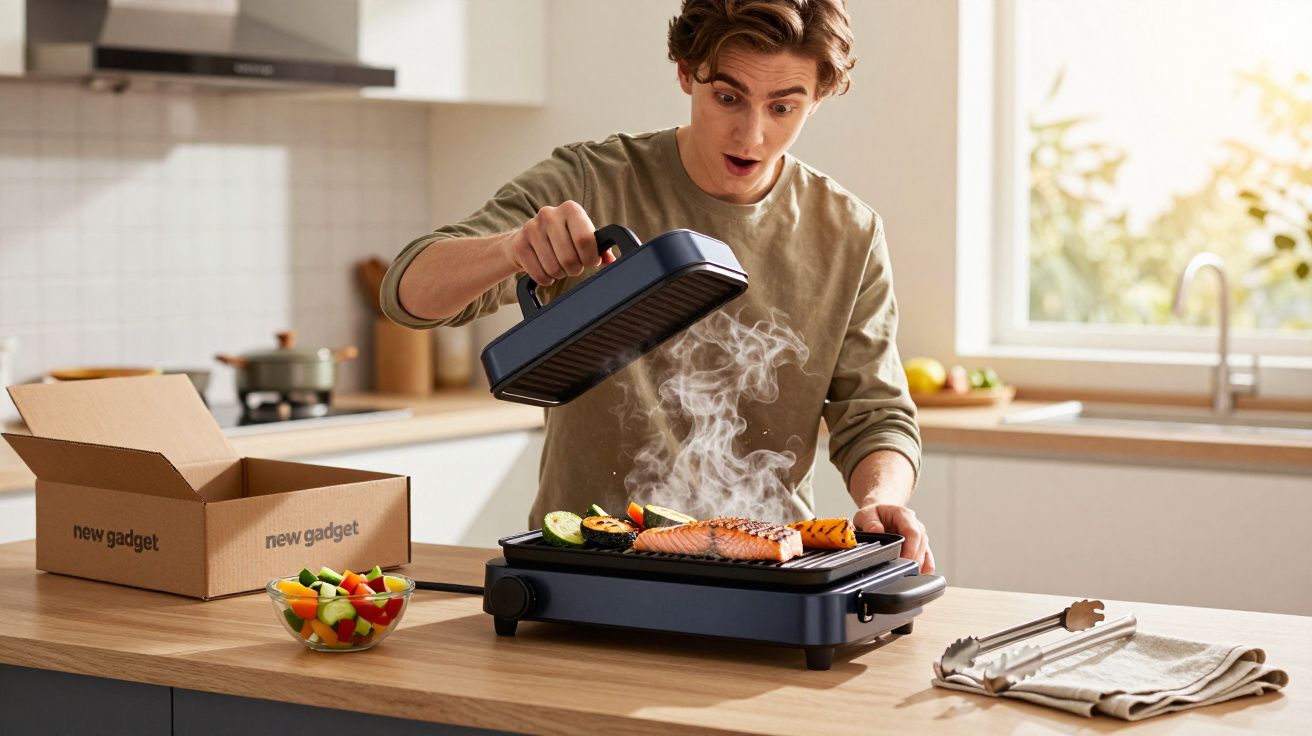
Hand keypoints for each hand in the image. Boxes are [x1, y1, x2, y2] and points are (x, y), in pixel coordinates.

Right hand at [499, 200, 614, 286]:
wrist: (524, 239)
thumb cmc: (560, 238)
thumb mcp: (581, 236)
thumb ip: (599, 247)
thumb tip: (610, 259)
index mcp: (571, 209)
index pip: (585, 239)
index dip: (590, 257)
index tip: (589, 261)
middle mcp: (550, 214)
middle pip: (569, 258)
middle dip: (575, 268)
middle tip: (573, 265)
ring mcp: (532, 228)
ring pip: (554, 268)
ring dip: (560, 273)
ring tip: (558, 265)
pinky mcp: (519, 244)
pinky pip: (539, 274)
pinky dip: (545, 279)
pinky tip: (545, 269)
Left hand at [854, 504, 934, 573]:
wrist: (880, 513)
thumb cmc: (874, 514)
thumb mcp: (866, 514)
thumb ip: (870, 522)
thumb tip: (877, 531)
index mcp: (904, 515)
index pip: (913, 533)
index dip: (911, 549)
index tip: (904, 562)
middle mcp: (916, 526)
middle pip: (922, 545)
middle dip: (913, 561)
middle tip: (901, 574)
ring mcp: (920, 537)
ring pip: (926, 554)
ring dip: (918, 567)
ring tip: (904, 576)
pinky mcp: (921, 548)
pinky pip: (927, 561)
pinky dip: (923, 570)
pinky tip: (913, 576)